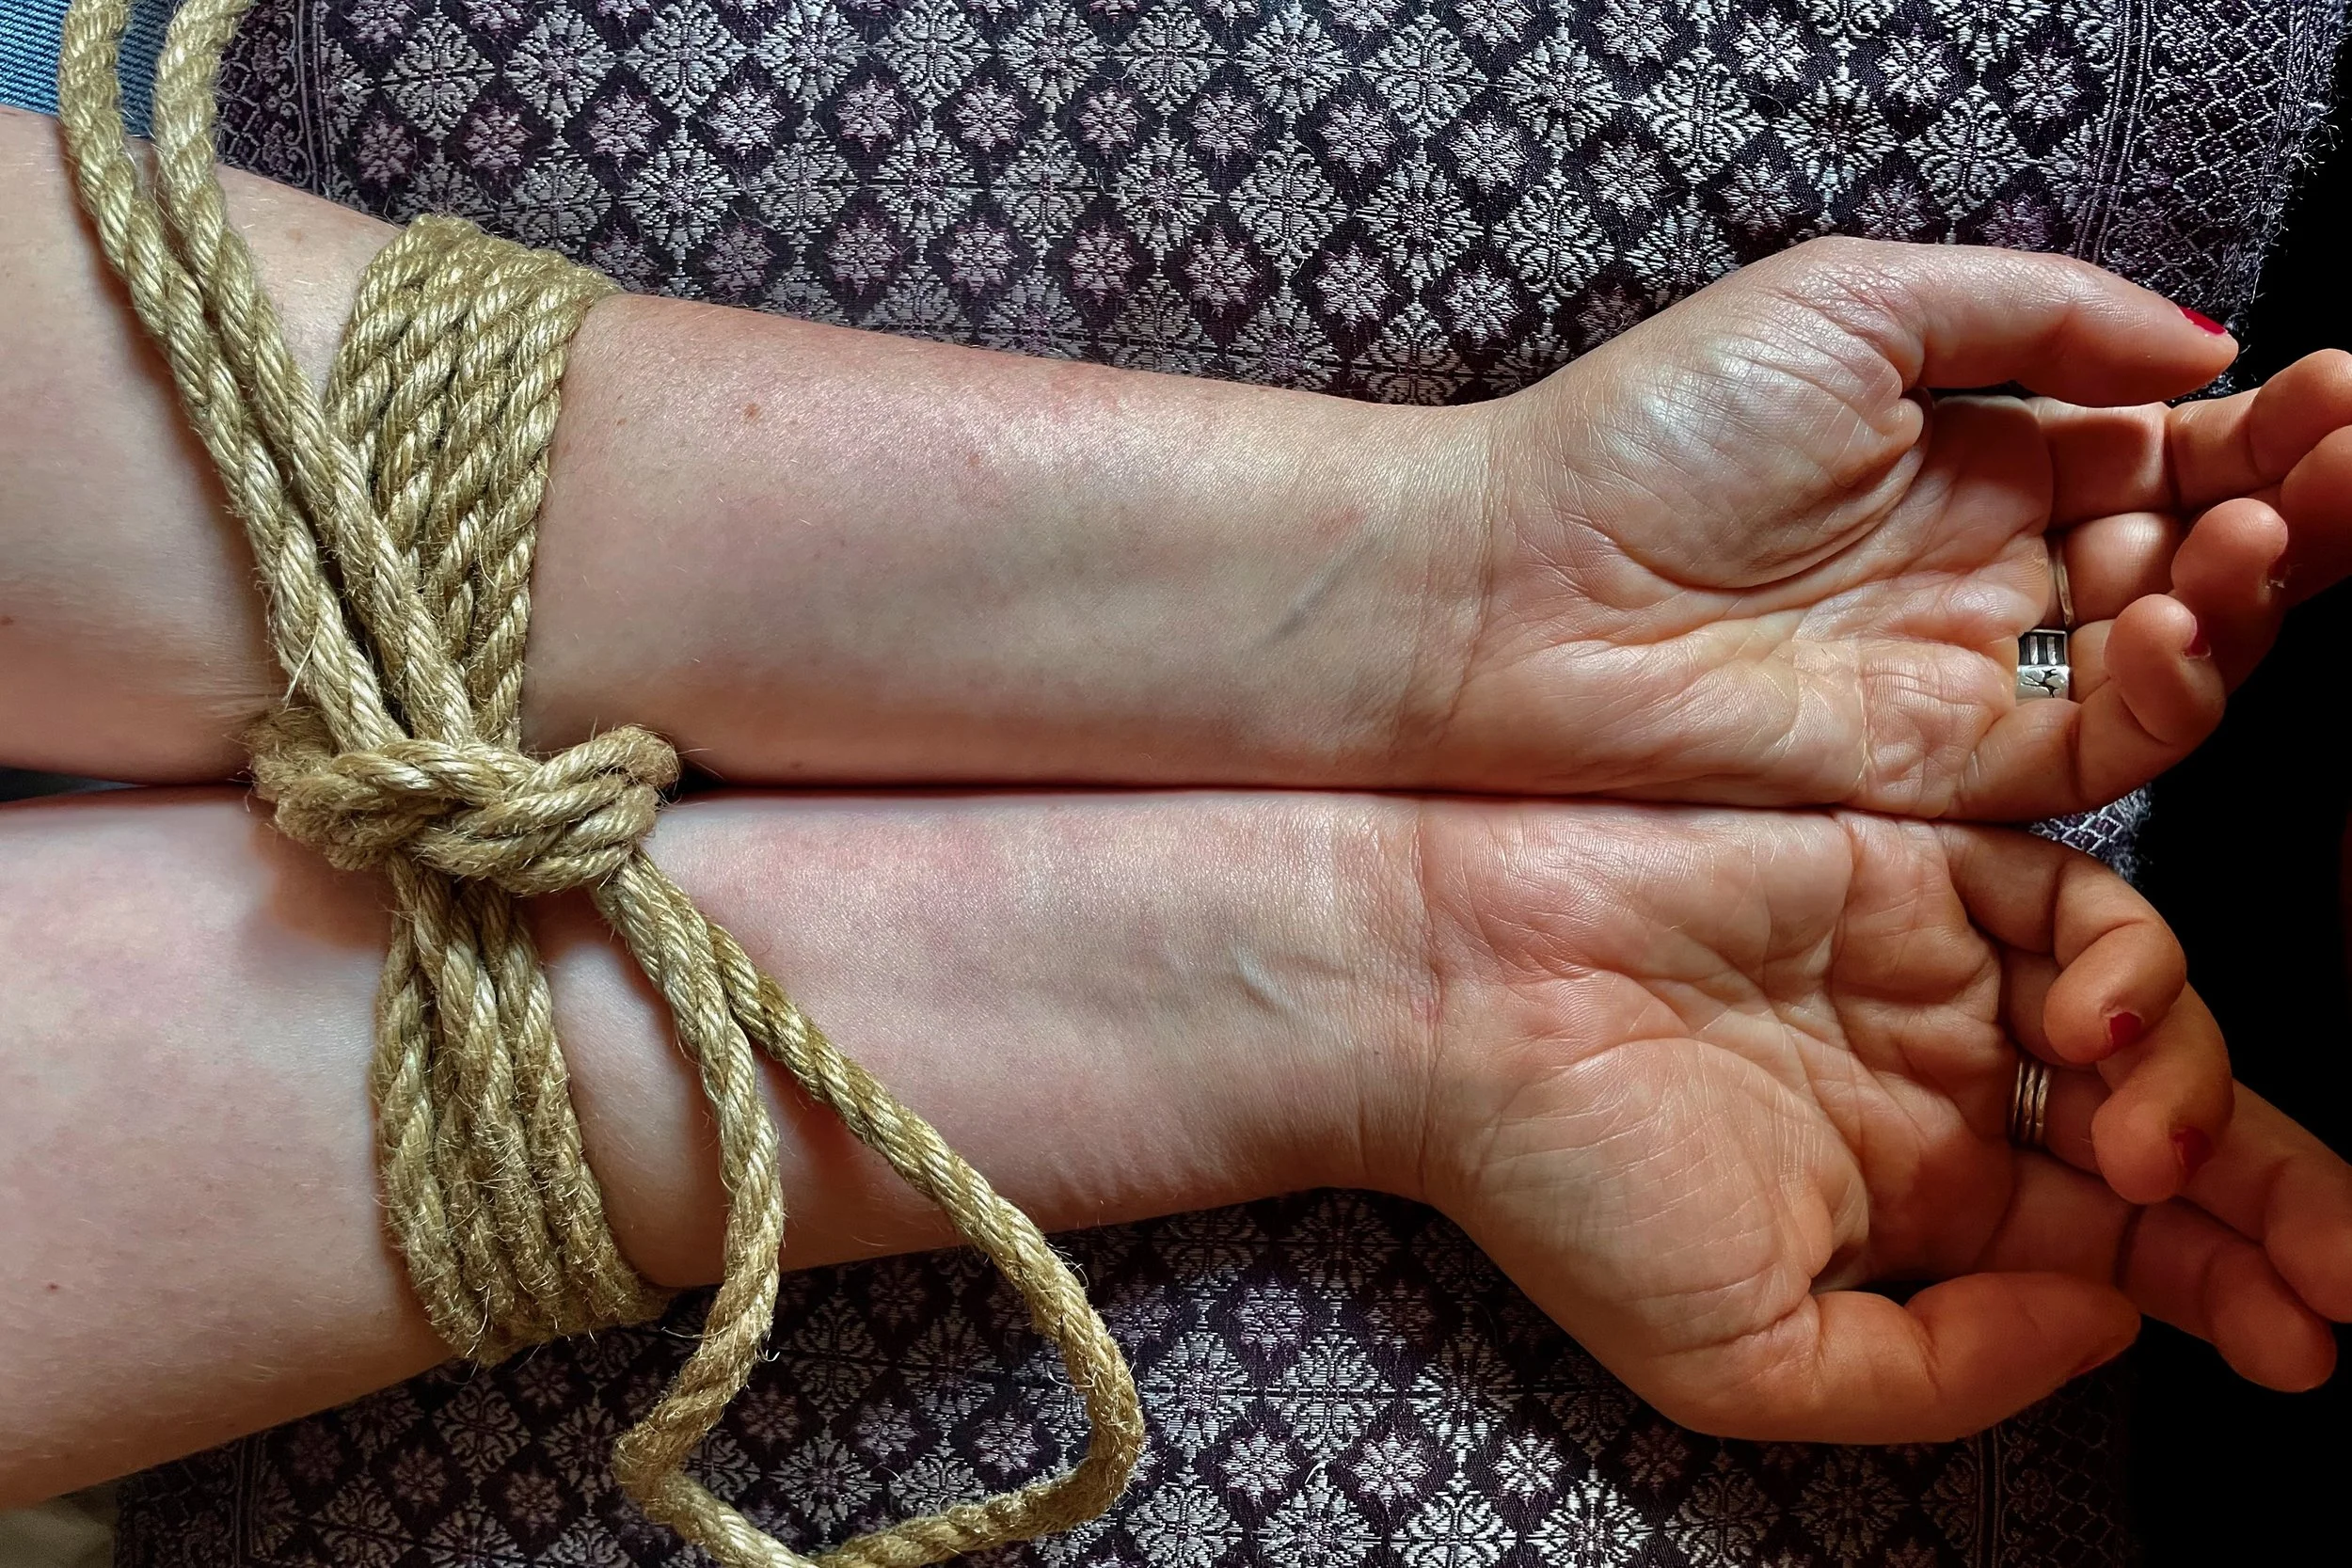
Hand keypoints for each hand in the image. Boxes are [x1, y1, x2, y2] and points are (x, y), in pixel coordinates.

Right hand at [1405, 803, 2351, 1440]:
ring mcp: (1936, 978)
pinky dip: (2131, 960)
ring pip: (2149, 1023)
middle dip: (2278, 1203)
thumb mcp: (1745, 1361)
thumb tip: (2104, 1329)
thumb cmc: (1555, 1176)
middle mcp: (1943, 1094)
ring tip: (2151, 1149)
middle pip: (2170, 1143)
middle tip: (2331, 1258)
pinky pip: (2082, 904)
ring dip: (2200, 1090)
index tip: (2310, 1339)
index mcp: (1915, 1215)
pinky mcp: (1915, 864)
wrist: (1445, 990)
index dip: (2233, 1297)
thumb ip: (1942, 1371)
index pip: (2120, 1266)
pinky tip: (2095, 1014)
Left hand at [1429, 239, 2351, 816]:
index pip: (2159, 444)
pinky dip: (2171, 689)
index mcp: (1970, 453)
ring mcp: (1964, 669)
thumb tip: (2198, 343)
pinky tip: (2187, 615)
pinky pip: (2099, 743)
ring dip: (2251, 591)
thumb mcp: (1850, 307)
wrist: (1512, 585)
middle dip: (2292, 504)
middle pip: (2189, 549)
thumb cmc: (1646, 435)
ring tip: (2278, 526)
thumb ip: (2035, 315)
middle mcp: (1981, 567)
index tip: (2339, 391)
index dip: (2258, 426)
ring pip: (2169, 650)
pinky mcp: (1938, 764)